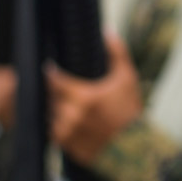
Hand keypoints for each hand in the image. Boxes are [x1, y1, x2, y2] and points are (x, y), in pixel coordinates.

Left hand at [47, 34, 141, 164]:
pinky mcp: (66, 147)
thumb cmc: (130, 112)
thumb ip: (116, 53)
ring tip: (58, 104)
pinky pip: (51, 133)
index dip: (49, 73)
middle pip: (48, 98)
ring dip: (51, 109)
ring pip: (47, 116)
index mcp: (83, 96)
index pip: (53, 81)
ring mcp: (67, 132)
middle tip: (53, 86)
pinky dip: (55, 125)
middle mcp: (71, 115)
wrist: (134, 149)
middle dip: (50, 92)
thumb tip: (108, 31)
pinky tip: (64, 120)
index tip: (48, 68)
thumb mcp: (127, 79)